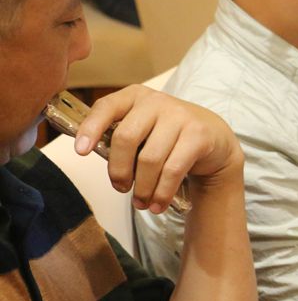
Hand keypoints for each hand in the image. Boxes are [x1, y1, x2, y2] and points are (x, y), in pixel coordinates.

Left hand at [74, 85, 243, 213]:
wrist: (214, 138)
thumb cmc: (168, 136)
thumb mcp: (143, 128)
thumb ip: (119, 136)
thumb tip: (88, 153)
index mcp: (135, 96)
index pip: (106, 107)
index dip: (90, 129)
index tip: (80, 152)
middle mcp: (157, 101)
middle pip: (126, 137)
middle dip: (119, 170)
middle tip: (120, 188)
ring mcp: (180, 116)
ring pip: (149, 159)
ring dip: (142, 188)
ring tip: (141, 203)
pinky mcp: (198, 135)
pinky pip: (173, 170)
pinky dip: (162, 192)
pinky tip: (157, 204)